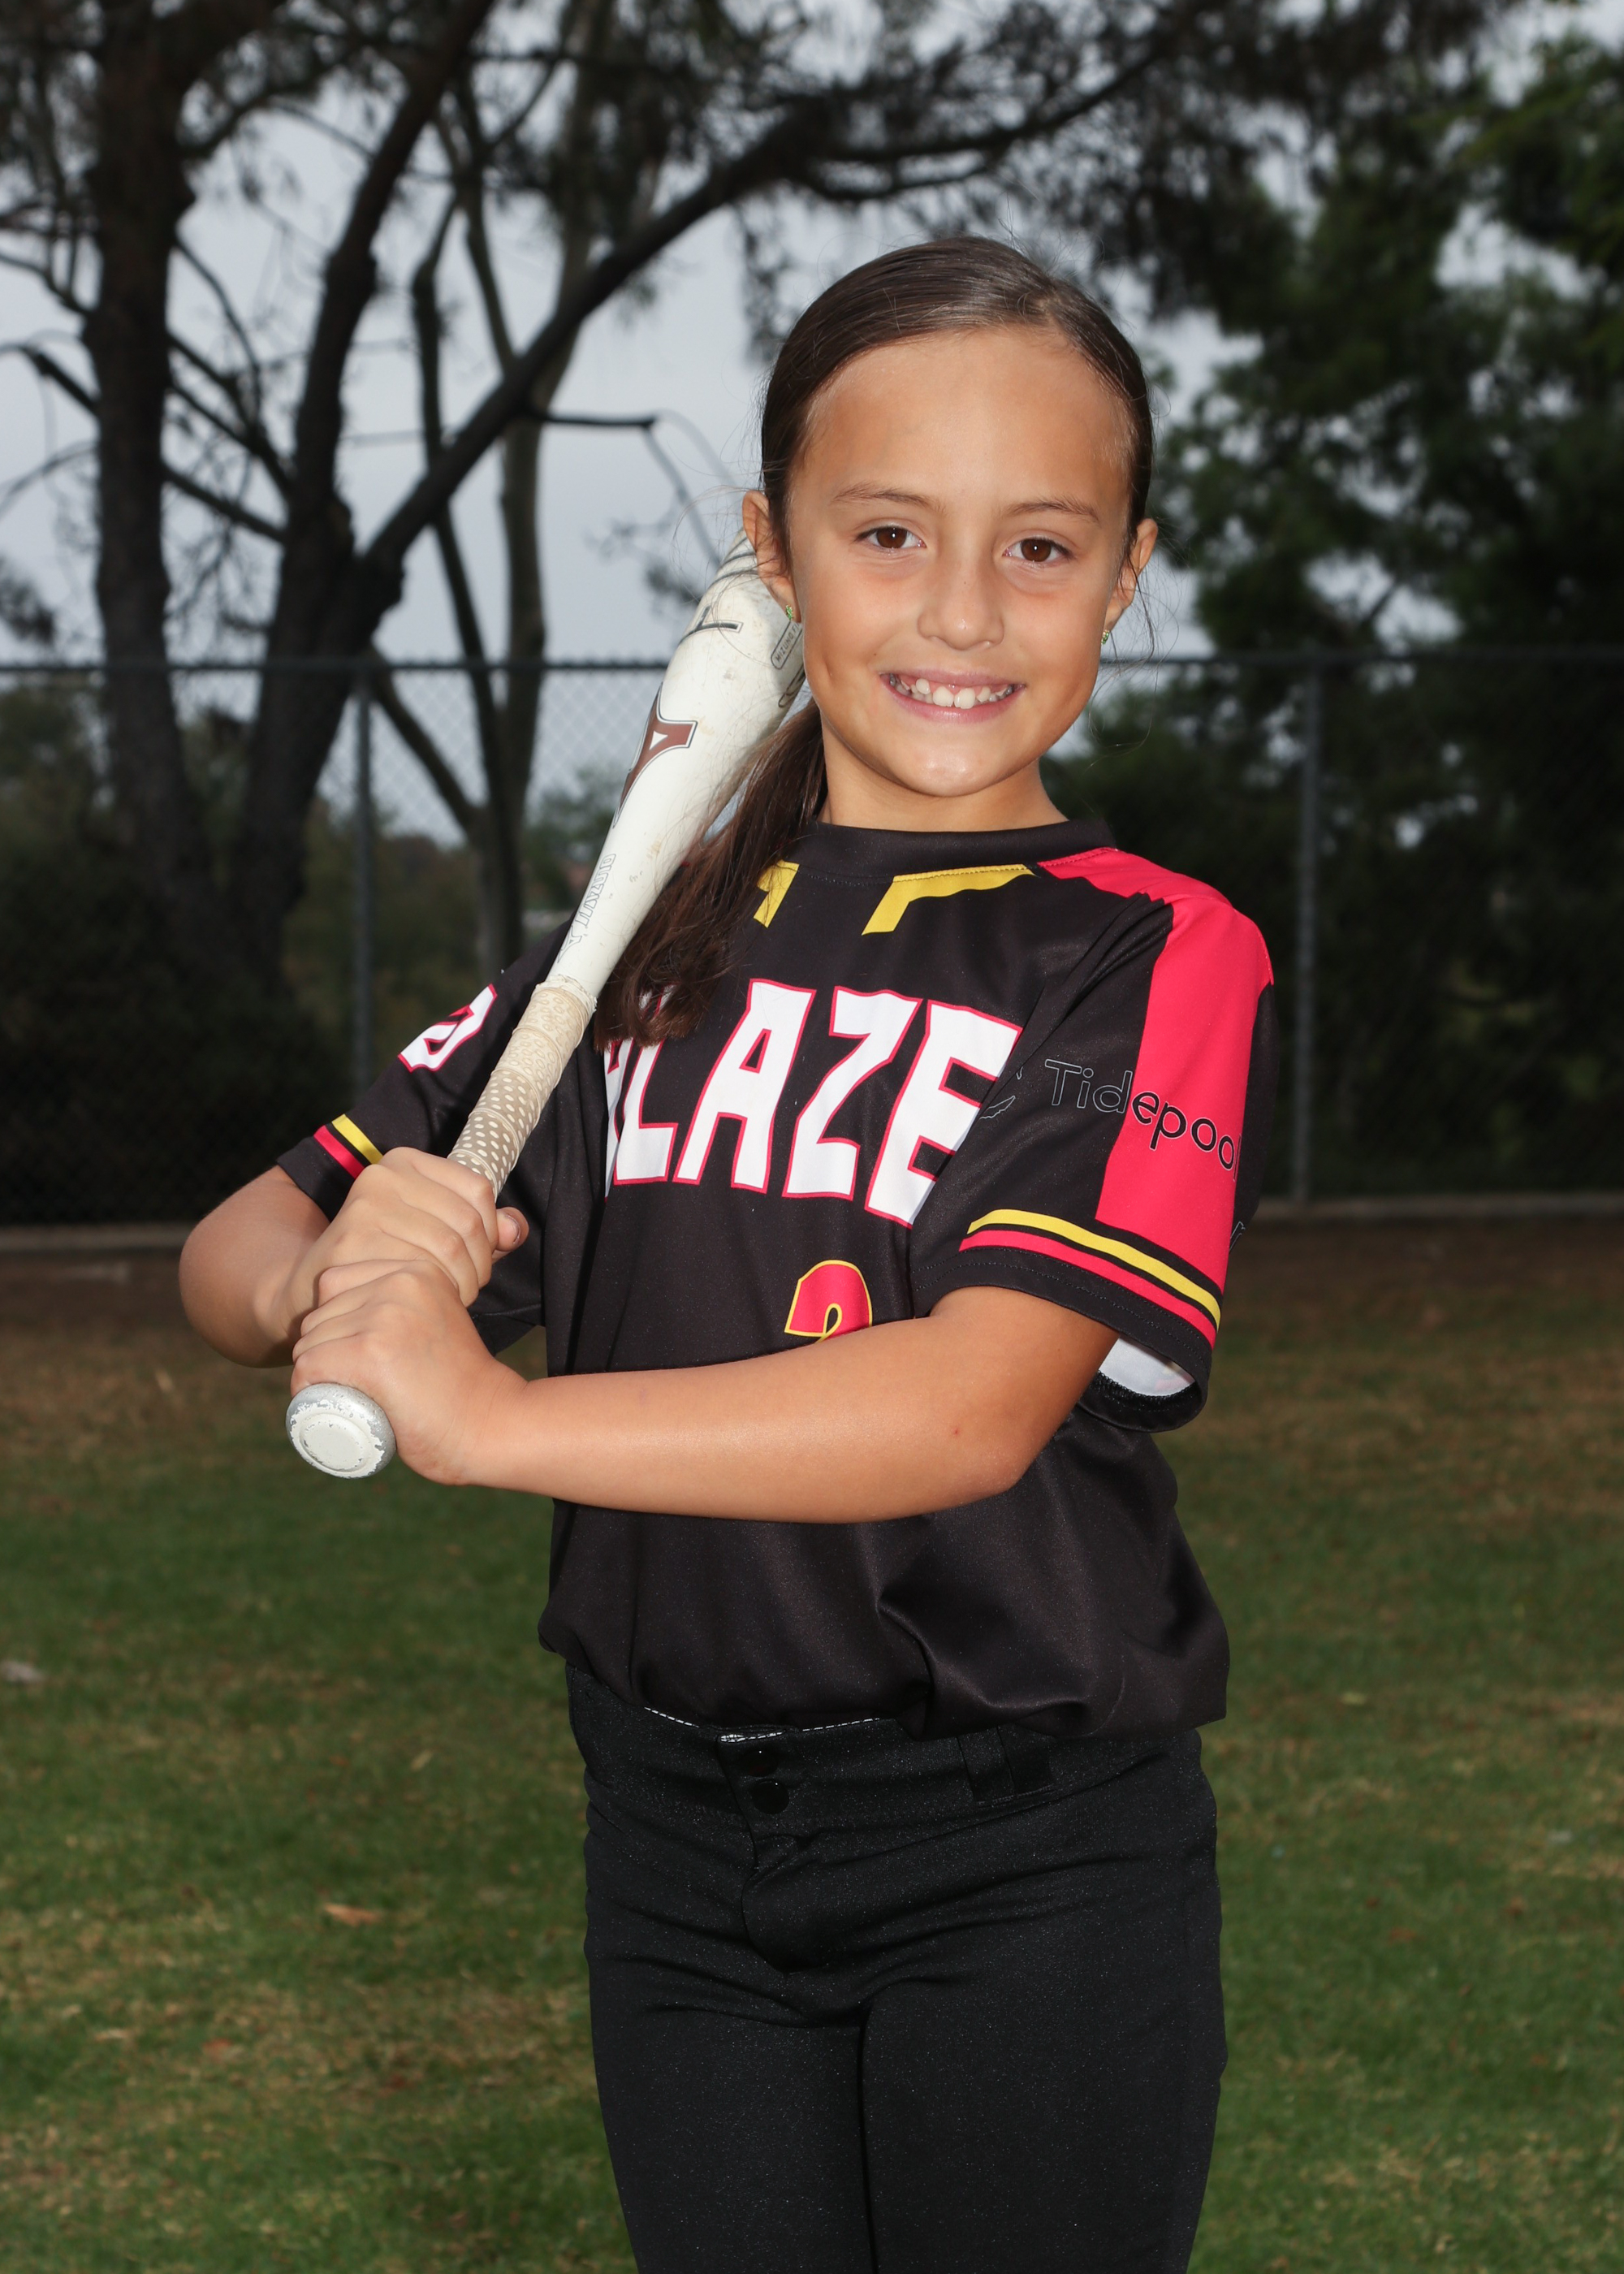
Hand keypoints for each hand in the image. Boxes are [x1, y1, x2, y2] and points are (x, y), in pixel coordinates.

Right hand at [267, 1149, 527, 1346]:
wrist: (311, 1293)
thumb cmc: (386, 1262)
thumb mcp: (436, 1234)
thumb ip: (482, 1228)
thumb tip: (515, 1229)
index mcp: (404, 1162)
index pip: (478, 1190)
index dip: (490, 1231)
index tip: (478, 1257)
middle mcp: (381, 1177)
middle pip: (466, 1223)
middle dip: (478, 1265)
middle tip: (465, 1288)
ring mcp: (364, 1208)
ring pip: (449, 1250)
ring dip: (460, 1285)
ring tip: (445, 1298)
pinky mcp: (351, 1244)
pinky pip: (419, 1273)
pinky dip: (432, 1296)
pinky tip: (421, 1305)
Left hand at [290, 1257, 525, 1484]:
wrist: (490, 1424)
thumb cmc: (463, 1385)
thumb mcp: (441, 1320)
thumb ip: (415, 1304)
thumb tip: (369, 1306)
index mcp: (418, 1270)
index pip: (336, 1282)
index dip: (336, 1323)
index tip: (360, 1355)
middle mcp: (401, 1282)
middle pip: (320, 1313)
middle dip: (325, 1351)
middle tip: (357, 1384)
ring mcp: (385, 1315)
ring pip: (310, 1341)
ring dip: (316, 1373)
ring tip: (349, 1395)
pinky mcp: (371, 1351)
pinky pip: (309, 1365)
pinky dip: (305, 1388)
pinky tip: (323, 1399)